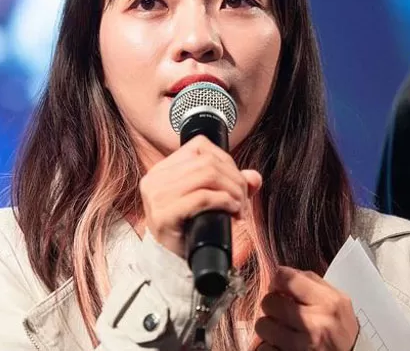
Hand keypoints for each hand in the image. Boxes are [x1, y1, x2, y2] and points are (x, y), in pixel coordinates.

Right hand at [139, 135, 262, 256]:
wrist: (170, 264)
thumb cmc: (188, 230)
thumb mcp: (208, 202)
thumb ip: (230, 185)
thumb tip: (255, 177)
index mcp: (161, 170)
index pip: (199, 146)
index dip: (226, 160)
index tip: (237, 182)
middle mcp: (155, 179)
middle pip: (207, 162)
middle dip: (234, 179)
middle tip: (243, 200)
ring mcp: (157, 196)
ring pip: (207, 176)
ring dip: (232, 190)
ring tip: (239, 207)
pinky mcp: (163, 215)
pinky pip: (202, 197)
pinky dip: (224, 201)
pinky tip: (232, 211)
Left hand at [253, 266, 358, 350]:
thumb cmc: (341, 329)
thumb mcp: (338, 301)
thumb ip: (312, 283)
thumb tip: (282, 275)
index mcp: (327, 302)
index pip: (287, 279)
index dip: (278, 280)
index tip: (278, 286)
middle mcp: (314, 323)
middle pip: (269, 302)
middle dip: (272, 305)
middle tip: (281, 311)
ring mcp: (301, 346)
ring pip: (262, 325)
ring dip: (268, 327)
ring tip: (281, 329)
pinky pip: (264, 348)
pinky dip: (269, 346)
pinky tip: (282, 344)